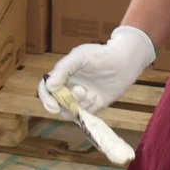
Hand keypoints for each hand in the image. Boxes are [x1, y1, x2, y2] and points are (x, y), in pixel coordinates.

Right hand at [39, 26, 155, 118]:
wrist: (124, 62)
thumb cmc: (100, 55)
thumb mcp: (79, 56)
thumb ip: (62, 69)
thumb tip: (49, 86)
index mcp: (62, 75)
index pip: (46, 89)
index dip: (46, 99)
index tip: (54, 107)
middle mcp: (68, 87)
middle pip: (57, 103)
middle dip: (67, 102)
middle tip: (81, 92)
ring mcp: (80, 98)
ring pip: (70, 111)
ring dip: (80, 105)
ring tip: (92, 93)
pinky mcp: (92, 105)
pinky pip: (85, 114)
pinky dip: (90, 108)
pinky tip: (97, 98)